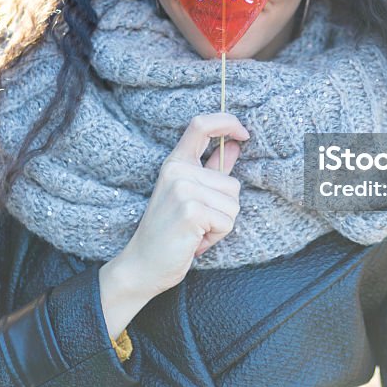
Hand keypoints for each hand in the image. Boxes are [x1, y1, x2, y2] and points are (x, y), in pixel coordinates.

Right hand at [101, 112, 247, 322]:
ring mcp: (182, 189)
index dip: (227, 121)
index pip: (201, 124)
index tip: (243, 133)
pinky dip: (216, 237)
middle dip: (223, 210)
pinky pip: (227, 221)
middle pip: (232, 184)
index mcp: (175, 163)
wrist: (143, 265)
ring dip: (220, 225)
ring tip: (194, 231)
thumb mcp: (190, 195)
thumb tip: (234, 145)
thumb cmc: (169, 233)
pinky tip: (194, 241)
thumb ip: (212, 169)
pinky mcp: (190, 210)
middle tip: (196, 223)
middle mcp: (177, 170)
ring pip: (233, 205)